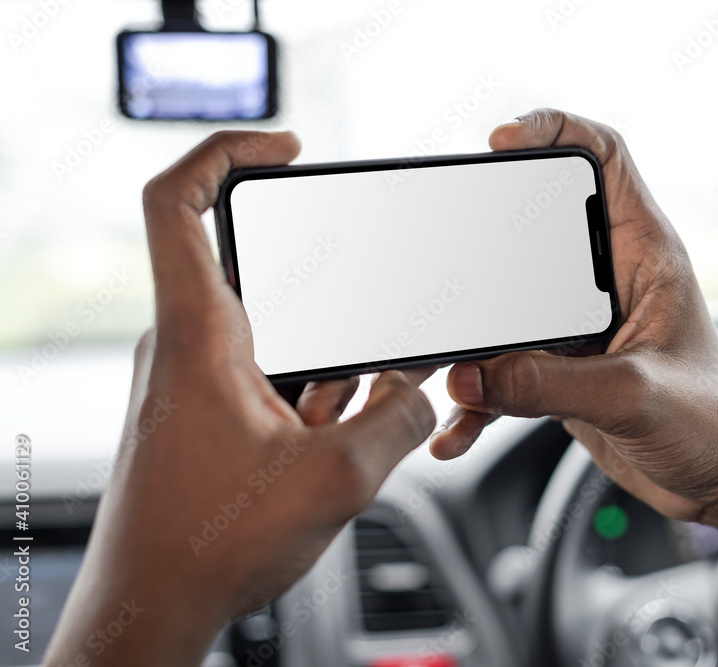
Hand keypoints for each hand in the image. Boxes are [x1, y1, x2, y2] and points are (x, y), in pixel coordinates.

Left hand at [45, 132, 436, 666]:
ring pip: (273, 332)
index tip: (287, 147)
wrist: (153, 604)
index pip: (177, 201)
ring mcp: (193, 380)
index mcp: (199, 335)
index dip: (228, 150)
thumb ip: (400, 418)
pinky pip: (267, 374)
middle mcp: (187, 346)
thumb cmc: (208, 544)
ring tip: (357, 406)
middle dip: (326, 292)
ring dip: (325, 358)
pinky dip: (310, 390)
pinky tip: (341, 431)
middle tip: (368, 319)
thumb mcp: (338, 478)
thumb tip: (424, 390)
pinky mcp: (204, 413)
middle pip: (257, 271)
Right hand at [430, 109, 717, 572]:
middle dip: (484, 234)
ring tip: (439, 364)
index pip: (604, 156)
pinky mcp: (559, 371)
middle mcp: (607, 280)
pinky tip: (456, 429)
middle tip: (449, 251)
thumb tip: (468, 376)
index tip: (502, 142)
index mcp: (646, 254)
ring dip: (468, 334)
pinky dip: (476, 397)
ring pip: (505, 304)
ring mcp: (577, 326)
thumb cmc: (714, 426)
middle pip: (534, 224)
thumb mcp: (634, 396)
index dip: (554, 130)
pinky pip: (502, 371)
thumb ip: (549, 385)